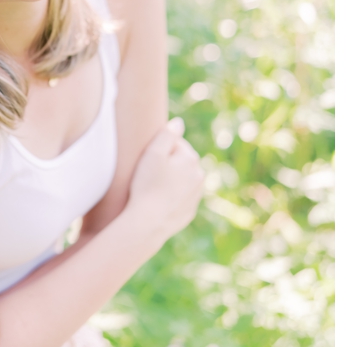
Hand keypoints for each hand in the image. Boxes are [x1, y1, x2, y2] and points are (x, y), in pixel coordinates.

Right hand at [125, 117, 203, 242]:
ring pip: (182, 180)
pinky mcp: (189, 211)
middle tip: (147, 172)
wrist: (148, 223)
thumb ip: (167, 134)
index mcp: (191, 159)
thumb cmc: (147, 185)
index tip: (146, 158)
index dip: (158, 148)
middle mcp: (199, 176)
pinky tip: (158, 200)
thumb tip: (178, 123)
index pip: (176, 144)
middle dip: (167, 164)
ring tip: (151, 187)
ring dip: (171, 180)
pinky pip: (180, 198)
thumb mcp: (153, 153)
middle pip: (180, 162)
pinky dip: (171, 197)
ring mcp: (196, 195)